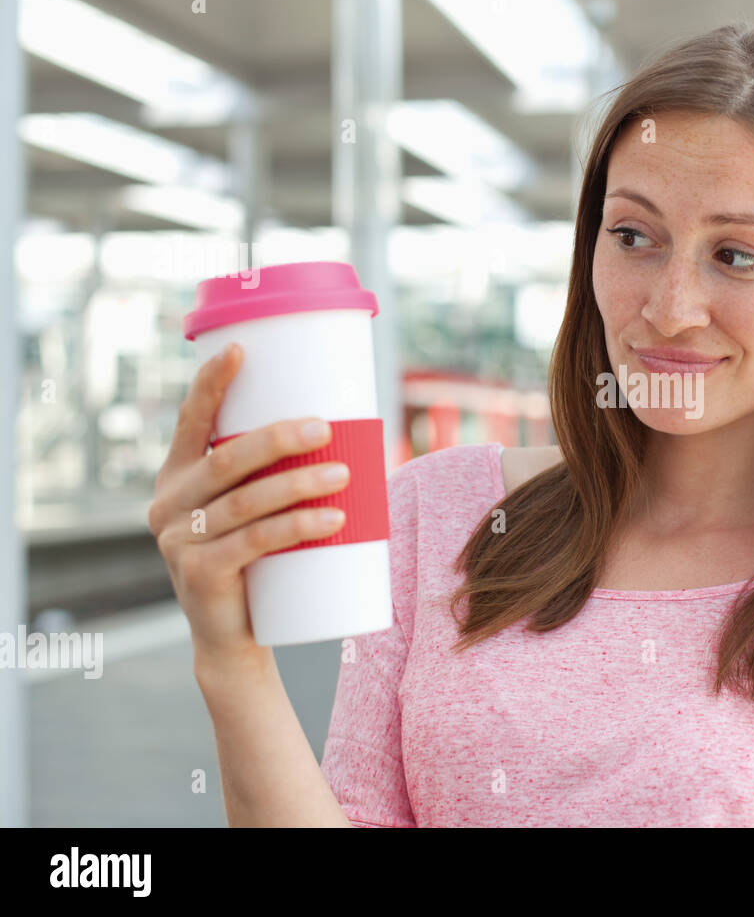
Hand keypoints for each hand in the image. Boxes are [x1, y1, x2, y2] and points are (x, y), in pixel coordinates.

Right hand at [147, 343, 349, 665]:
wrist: (234, 636)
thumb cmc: (258, 561)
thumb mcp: (257, 512)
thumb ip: (279, 475)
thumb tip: (352, 431)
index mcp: (178, 477)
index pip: (190, 422)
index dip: (211, 384)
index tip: (240, 348)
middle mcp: (169, 503)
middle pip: (227, 460)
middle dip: (278, 438)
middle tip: (326, 427)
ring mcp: (179, 540)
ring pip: (246, 502)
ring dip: (299, 484)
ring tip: (343, 474)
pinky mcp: (199, 574)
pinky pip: (254, 542)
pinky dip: (297, 526)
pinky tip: (332, 519)